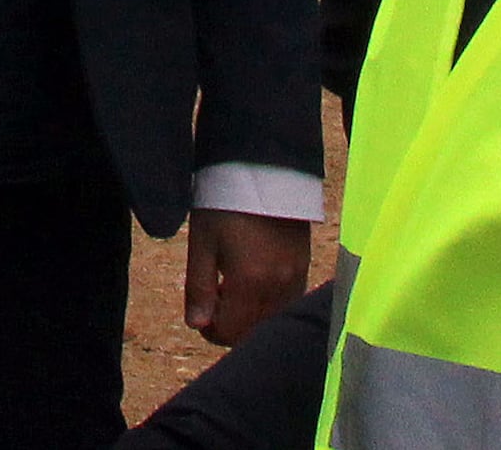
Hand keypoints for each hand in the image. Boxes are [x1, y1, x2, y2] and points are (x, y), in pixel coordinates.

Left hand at [181, 208, 309, 344]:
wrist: (261, 169)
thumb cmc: (224, 204)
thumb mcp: (203, 243)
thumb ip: (199, 288)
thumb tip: (196, 325)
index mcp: (249, 282)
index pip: (231, 333)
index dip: (210, 330)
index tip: (201, 313)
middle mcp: (278, 286)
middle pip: (254, 331)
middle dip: (230, 325)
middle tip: (215, 298)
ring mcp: (296, 277)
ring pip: (272, 320)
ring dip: (251, 316)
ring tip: (232, 286)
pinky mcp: (304, 266)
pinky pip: (288, 303)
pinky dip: (269, 304)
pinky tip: (254, 282)